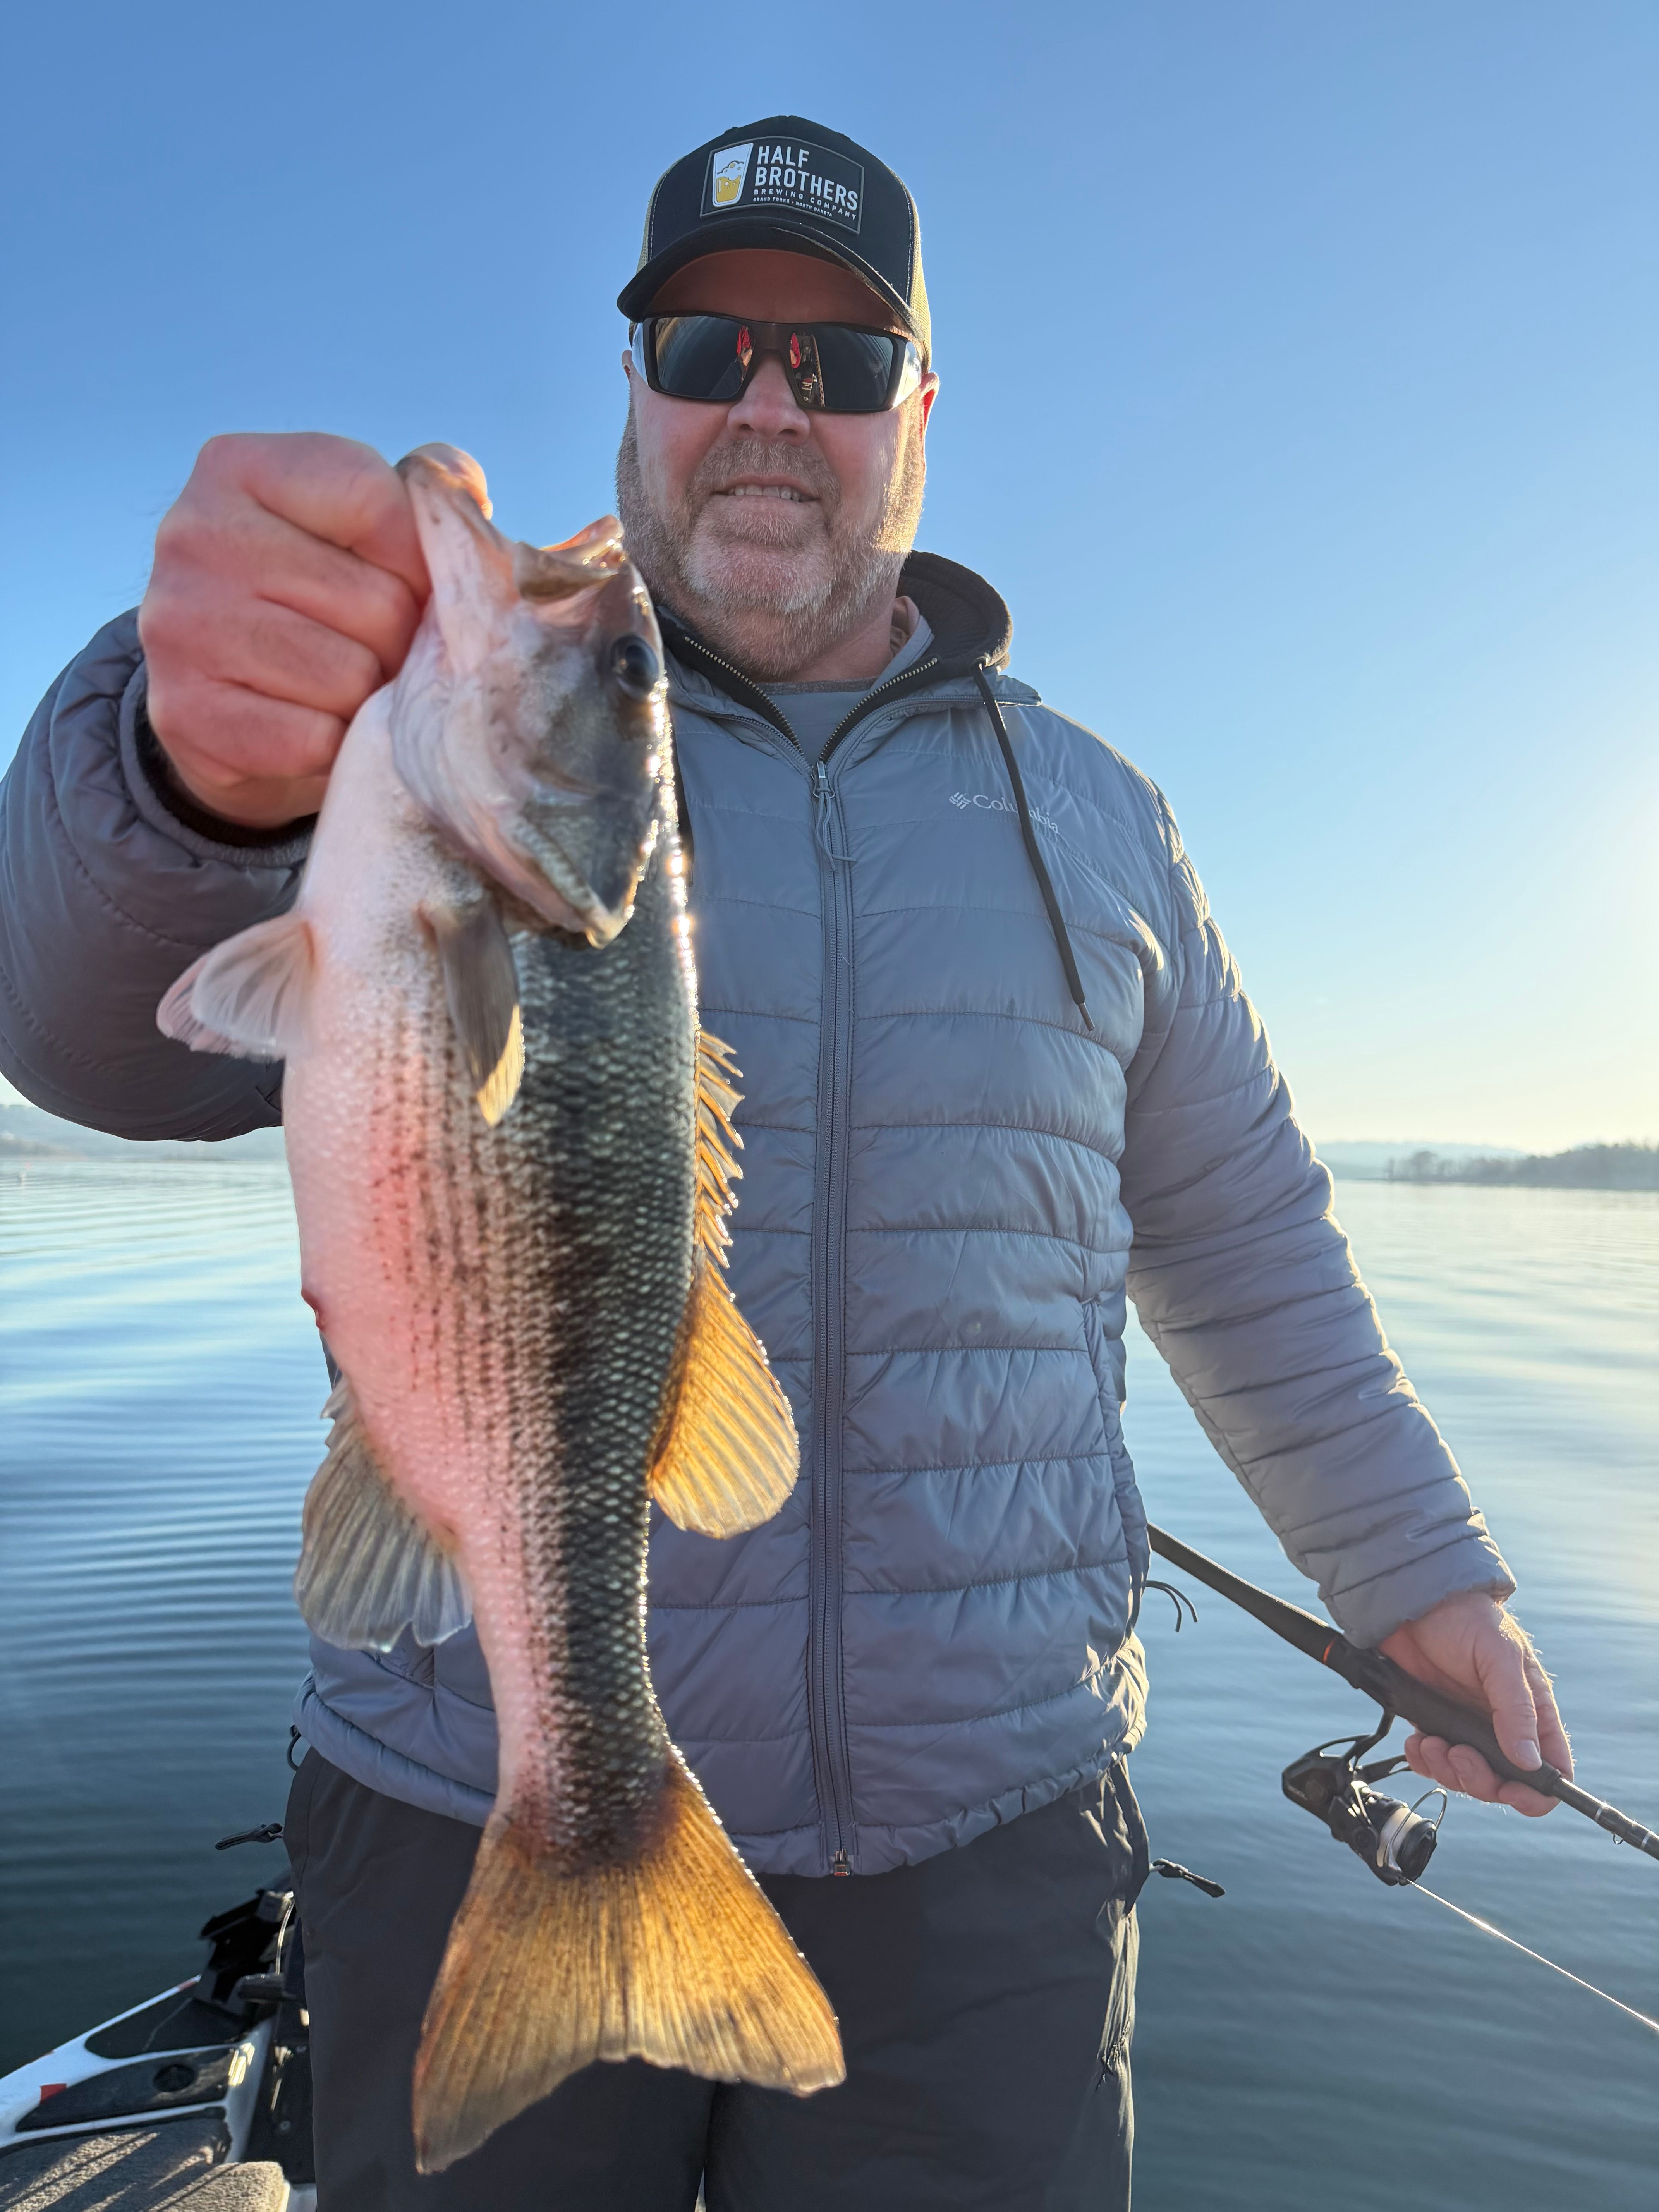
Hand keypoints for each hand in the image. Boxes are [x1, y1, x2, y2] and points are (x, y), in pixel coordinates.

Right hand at [139, 432, 431, 827]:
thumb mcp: (356, 529)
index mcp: (236, 467)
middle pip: (375, 600)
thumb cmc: (313, 603)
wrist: (222, 706)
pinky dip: (332, 746)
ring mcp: (181, 626)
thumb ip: (419, 502)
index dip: (420, 558)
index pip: (372, 498)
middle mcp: (195, 536)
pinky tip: (314, 727)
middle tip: (376, 651)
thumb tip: (467, 495)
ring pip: (349, 677)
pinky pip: (314, 739)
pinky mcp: (186, 713)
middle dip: (400, 640)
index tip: (411, 585)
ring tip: (345, 689)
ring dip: (369, 699)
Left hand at [1381, 1591, 1570, 1816]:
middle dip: (1480, 1780)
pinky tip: (1417, 1742)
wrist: (1415, 1600)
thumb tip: (1530, 1761)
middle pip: (1504, 1783)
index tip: (1510, 1790)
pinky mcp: (1436, 1722)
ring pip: (1467, 1777)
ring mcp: (1468, 1727)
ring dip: (1448, 1771)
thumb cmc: (1467, 1618)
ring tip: (1432, 1743)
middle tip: (1458, 1754)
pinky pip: (1434, 1761)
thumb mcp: (1500, 1657)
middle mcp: (1503, 1726)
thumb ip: (1516, 1709)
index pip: (1551, 1768)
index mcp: (1532, 1712)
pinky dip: (1424, 1760)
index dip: (1535, 1792)